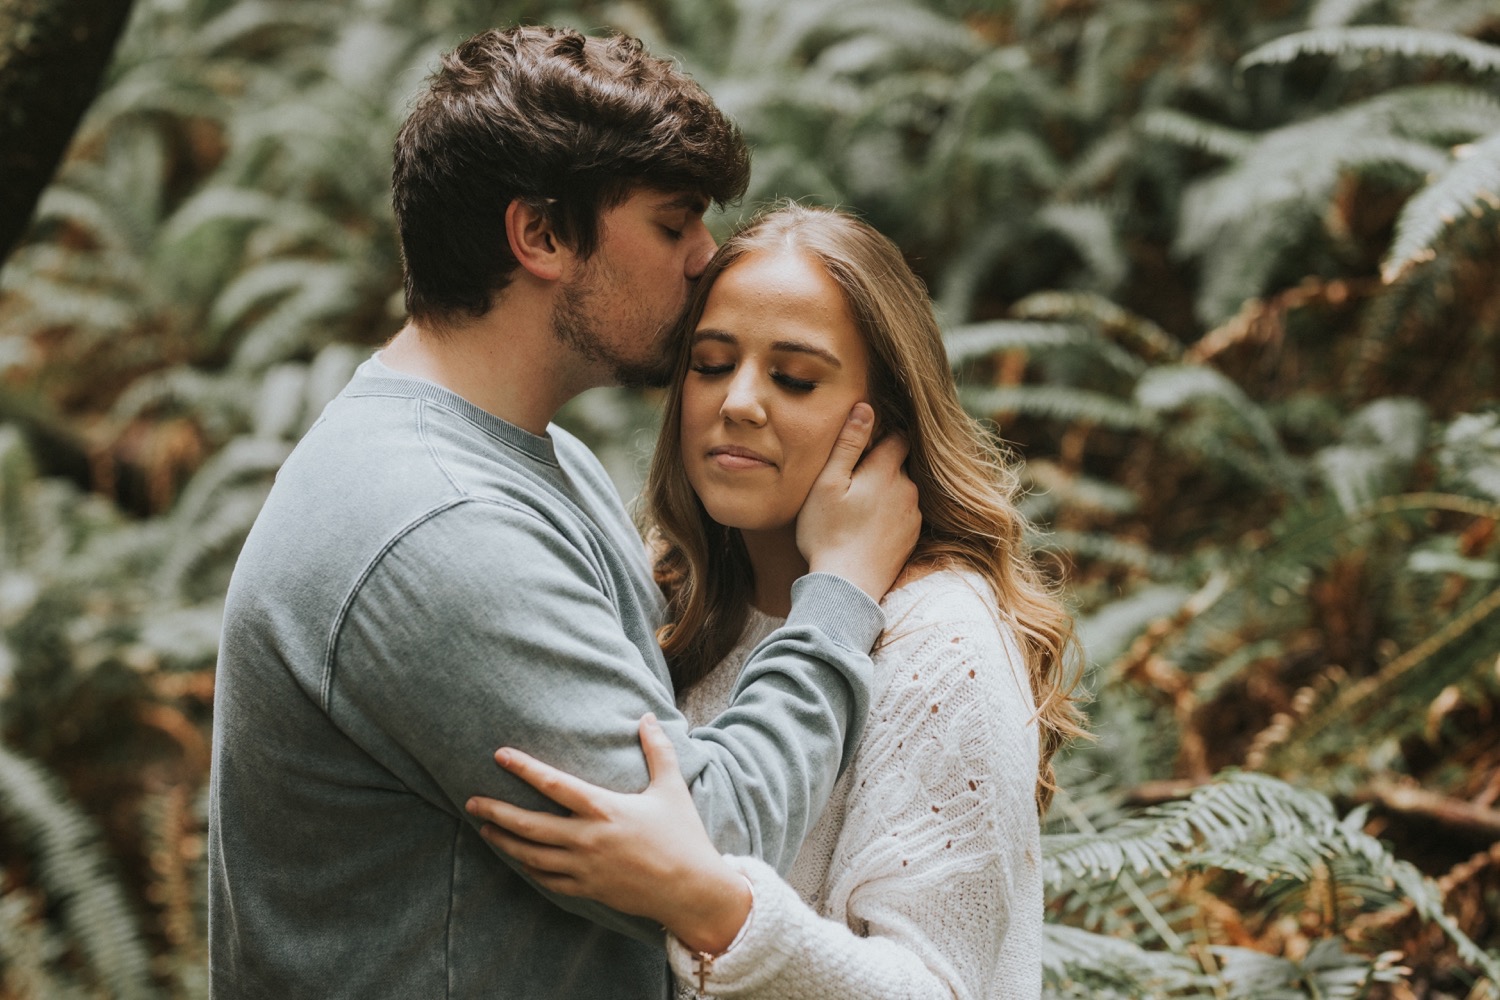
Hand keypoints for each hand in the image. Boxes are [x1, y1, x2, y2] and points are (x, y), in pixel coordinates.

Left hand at [466, 714, 750, 953]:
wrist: (691, 891)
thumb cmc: (683, 836)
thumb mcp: (672, 788)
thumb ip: (657, 751)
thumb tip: (648, 717)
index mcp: (605, 809)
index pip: (554, 784)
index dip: (523, 768)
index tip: (499, 755)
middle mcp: (588, 839)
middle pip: (529, 825)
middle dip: (496, 812)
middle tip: (471, 802)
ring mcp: (584, 868)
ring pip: (531, 855)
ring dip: (505, 841)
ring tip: (485, 829)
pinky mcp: (588, 889)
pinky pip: (547, 880)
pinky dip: (528, 868)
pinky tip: (517, 859)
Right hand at [797, 402, 920, 600]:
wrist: (846, 588)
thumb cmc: (828, 533)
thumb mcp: (828, 483)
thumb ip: (849, 443)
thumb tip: (866, 407)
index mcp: (886, 471)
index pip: (898, 437)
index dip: (883, 435)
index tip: (865, 443)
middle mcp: (908, 490)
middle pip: (900, 464)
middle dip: (882, 465)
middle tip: (853, 480)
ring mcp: (913, 515)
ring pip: (902, 490)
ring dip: (886, 492)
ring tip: (857, 508)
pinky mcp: (912, 538)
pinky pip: (904, 515)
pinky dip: (889, 515)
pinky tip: (867, 528)